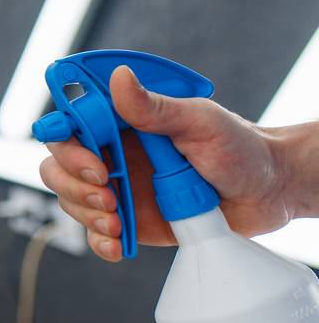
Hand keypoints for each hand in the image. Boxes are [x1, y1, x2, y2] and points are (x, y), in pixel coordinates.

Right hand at [39, 65, 294, 261]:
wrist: (265, 192)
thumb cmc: (238, 148)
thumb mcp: (199, 122)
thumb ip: (155, 107)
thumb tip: (119, 78)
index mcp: (122, 124)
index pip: (70, 124)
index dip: (66, 140)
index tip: (90, 156)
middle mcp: (112, 154)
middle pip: (58, 165)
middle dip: (73, 182)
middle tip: (107, 191)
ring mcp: (117, 189)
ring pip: (70, 199)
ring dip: (85, 212)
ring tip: (118, 220)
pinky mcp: (128, 221)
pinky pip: (95, 234)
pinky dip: (98, 241)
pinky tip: (117, 244)